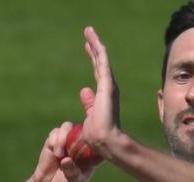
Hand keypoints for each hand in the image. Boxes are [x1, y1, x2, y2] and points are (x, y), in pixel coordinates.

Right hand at [32, 122, 93, 181]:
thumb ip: (72, 173)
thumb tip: (67, 160)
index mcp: (92, 153)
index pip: (99, 140)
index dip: (97, 138)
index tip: (90, 146)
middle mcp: (81, 143)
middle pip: (83, 128)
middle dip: (78, 135)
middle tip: (71, 150)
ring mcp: (67, 141)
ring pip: (68, 127)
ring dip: (64, 137)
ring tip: (60, 154)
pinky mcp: (54, 141)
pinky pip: (56, 132)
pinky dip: (55, 140)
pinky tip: (56, 153)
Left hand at [80, 26, 119, 156]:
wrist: (105, 139)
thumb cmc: (98, 133)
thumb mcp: (90, 114)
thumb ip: (89, 103)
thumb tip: (84, 90)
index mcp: (103, 94)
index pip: (97, 72)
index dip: (93, 58)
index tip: (88, 47)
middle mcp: (108, 87)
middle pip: (99, 62)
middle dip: (94, 47)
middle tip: (88, 33)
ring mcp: (109, 85)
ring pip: (101, 59)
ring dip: (95, 44)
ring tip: (88, 31)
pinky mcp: (107, 84)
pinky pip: (102, 63)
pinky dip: (98, 50)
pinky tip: (93, 39)